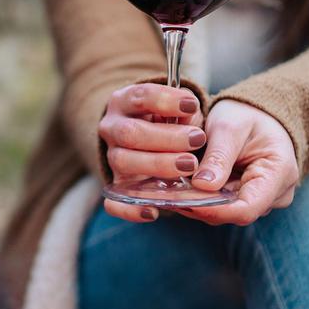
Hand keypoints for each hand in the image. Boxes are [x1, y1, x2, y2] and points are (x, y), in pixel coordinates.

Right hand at [99, 82, 205, 224]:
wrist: (151, 140)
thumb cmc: (171, 121)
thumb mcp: (179, 109)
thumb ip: (187, 114)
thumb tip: (194, 126)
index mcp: (125, 102)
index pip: (140, 96)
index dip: (165, 100)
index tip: (192, 105)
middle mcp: (112, 128)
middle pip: (130, 132)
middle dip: (166, 137)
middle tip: (197, 140)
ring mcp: (112, 157)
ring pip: (122, 162)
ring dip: (157, 164)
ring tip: (189, 166)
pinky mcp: (116, 186)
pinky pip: (113, 202)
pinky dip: (130, 209)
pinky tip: (153, 212)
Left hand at [178, 100, 298, 225]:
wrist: (257, 115)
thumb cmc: (246, 115)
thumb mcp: (229, 126)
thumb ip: (218, 156)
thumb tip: (203, 185)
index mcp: (279, 173)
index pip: (246, 208)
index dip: (212, 210)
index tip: (182, 201)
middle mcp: (276, 194)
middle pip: (232, 213)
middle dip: (198, 205)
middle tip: (166, 193)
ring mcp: (263, 200)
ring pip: (224, 213)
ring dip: (196, 203)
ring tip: (169, 189)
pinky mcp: (247, 201)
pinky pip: (221, 207)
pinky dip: (200, 199)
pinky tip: (180, 188)